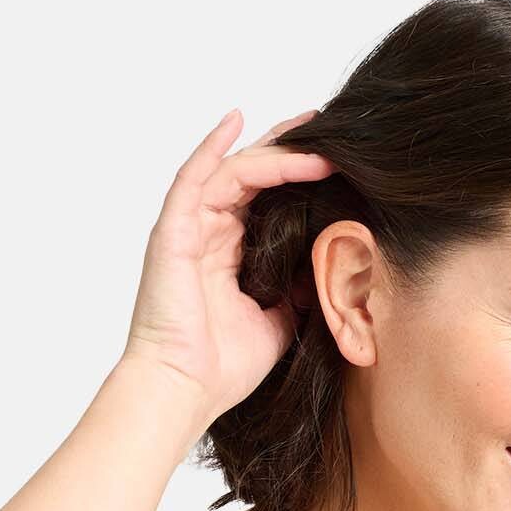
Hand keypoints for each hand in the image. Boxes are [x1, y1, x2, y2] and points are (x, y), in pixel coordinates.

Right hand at [121, 106, 335, 421]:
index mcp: (232, 253)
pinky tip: (237, 120)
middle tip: (331, 129)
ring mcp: (190, 228)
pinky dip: (213, 146)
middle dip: (292, 149)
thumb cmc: (223, 367)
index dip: (299, 175)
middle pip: (254, 174)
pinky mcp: (173, 230)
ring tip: (314, 138)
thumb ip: (299, 290)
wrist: (186, 391)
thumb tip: (331, 266)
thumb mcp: (280, 323)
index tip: (337, 161)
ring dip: (276, 152)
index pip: (268, 198)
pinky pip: (195, 176)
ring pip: (235, 171)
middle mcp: (209, 233)